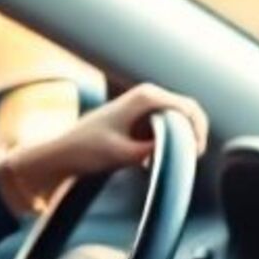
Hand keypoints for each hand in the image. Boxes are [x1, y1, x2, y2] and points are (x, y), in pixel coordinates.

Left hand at [0, 83, 207, 213]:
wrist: (59, 154)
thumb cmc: (85, 150)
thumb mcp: (124, 154)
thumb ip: (155, 150)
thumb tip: (178, 150)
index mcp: (145, 96)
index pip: (189, 107)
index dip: (199, 131)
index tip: (195, 154)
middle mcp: (145, 96)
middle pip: (186, 113)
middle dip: (190, 137)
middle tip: (186, 161)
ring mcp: (141, 107)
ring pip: (175, 123)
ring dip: (175, 143)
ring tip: (161, 162)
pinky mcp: (135, 121)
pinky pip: (162, 130)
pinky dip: (162, 146)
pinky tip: (147, 163)